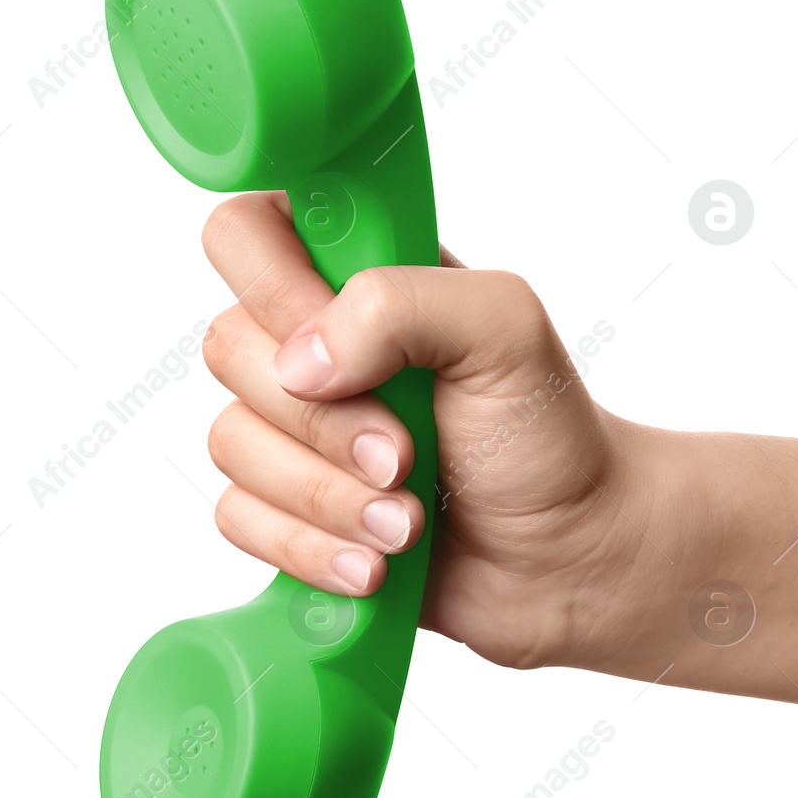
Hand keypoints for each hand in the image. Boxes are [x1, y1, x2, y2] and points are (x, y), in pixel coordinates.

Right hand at [199, 192, 661, 671]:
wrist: (567, 556)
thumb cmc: (544, 433)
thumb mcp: (504, 330)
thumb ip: (400, 304)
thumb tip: (302, 360)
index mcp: (355, 272)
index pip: (245, 232)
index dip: (274, 291)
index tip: (342, 352)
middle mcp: (313, 341)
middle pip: (229, 349)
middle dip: (323, 423)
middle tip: (404, 457)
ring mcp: (294, 426)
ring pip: (230, 444)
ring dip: (327, 498)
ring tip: (408, 524)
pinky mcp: (287, 506)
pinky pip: (238, 518)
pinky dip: (309, 548)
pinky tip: (374, 566)